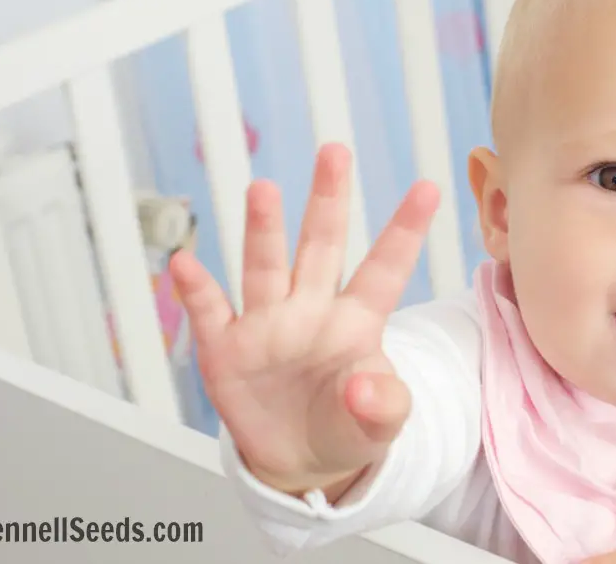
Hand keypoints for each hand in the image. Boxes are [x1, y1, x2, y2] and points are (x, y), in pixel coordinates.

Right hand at [169, 143, 438, 496]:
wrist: (300, 462)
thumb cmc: (349, 429)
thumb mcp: (380, 425)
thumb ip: (383, 405)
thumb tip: (363, 387)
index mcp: (357, 321)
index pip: (385, 269)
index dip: (404, 231)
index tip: (428, 188)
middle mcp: (310, 309)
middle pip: (320, 247)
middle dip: (327, 201)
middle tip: (335, 153)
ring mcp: (267, 325)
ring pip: (265, 267)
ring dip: (263, 231)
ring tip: (263, 190)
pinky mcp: (227, 349)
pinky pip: (210, 313)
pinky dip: (197, 290)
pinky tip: (187, 264)